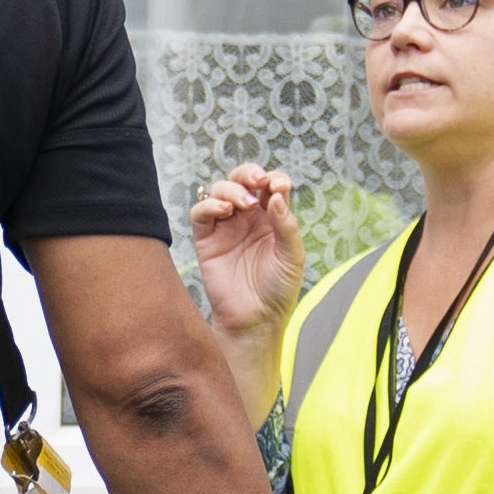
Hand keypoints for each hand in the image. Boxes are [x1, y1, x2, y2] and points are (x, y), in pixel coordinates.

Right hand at [185, 165, 302, 339]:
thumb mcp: (292, 255)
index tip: (278, 186)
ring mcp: (226, 227)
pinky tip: (224, 212)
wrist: (256, 319)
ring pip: (219, 190)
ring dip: (230, 189)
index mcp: (271, 217)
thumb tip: (276, 195)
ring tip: (242, 204)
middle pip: (242, 180)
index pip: (270, 186)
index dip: (273, 178)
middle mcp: (248, 218)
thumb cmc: (278, 289)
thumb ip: (286, 224)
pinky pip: (200, 213)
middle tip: (257, 181)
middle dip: (248, 173)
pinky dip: (209, 205)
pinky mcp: (206, 240)